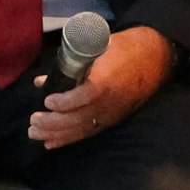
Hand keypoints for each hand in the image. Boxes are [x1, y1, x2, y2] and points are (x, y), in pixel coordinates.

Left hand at [29, 25, 172, 149]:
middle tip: (33, 121)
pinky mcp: (113, 119)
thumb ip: (71, 64)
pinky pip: (89, 133)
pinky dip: (69, 139)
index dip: (65, 102)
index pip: (86, 95)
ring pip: (82, 128)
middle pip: (80, 117)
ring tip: (35, 132)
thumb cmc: (125, 48)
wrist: (156, 57)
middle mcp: (111, 100)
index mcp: (108, 79)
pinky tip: (51, 143)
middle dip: (53, 122)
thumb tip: (43, 81)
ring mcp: (112, 112)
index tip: (47, 100)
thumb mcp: (99, 47)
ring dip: (56, 133)